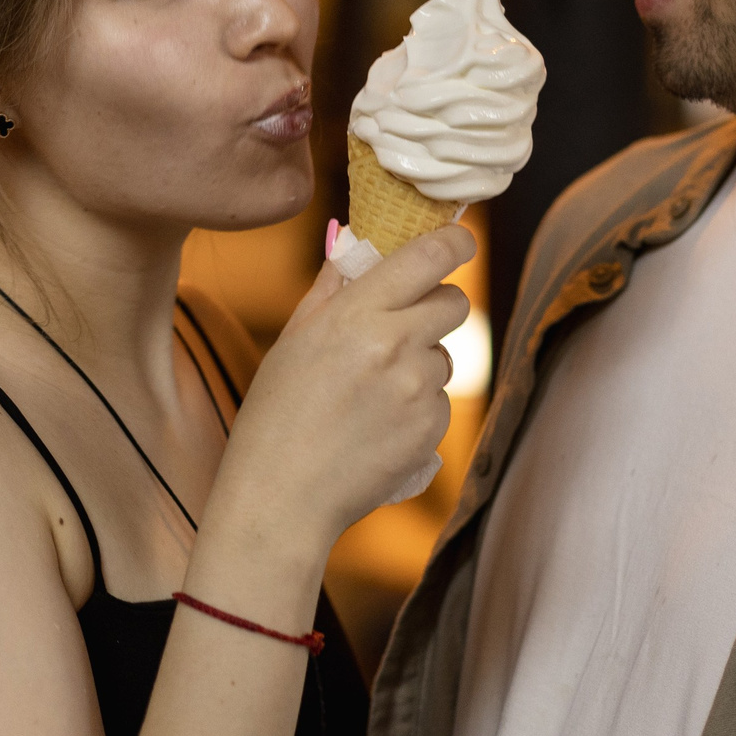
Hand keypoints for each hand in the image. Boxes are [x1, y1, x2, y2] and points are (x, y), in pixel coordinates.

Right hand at [214, 223, 476, 548]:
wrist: (282, 497)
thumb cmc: (276, 415)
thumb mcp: (294, 340)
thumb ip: (332, 287)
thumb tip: (352, 238)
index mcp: (357, 315)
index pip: (431, 256)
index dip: (455, 242)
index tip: (459, 241)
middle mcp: (396, 347)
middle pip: (455, 301)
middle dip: (438, 303)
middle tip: (405, 321)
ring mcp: (419, 391)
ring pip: (445, 355)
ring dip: (421, 362)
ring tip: (370, 393)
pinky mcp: (432, 430)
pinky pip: (441, 400)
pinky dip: (419, 406)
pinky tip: (378, 425)